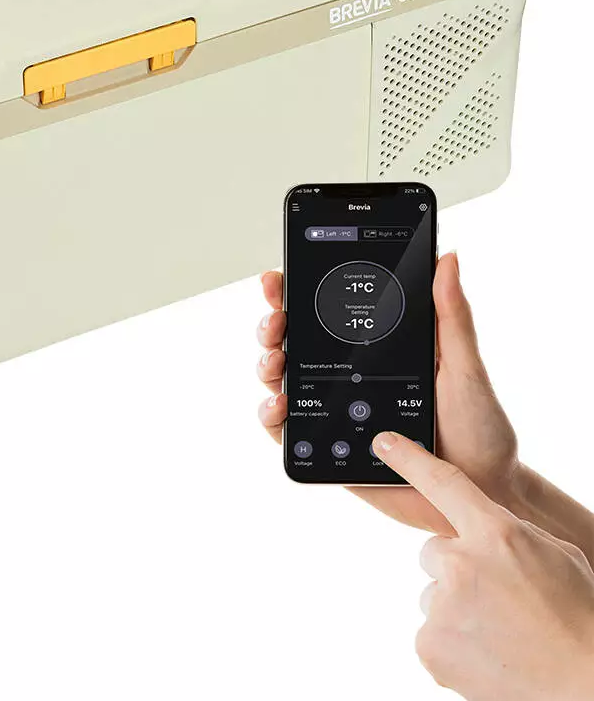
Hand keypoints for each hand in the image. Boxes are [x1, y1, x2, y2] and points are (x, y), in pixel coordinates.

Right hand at [256, 252, 520, 534]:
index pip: (324, 311)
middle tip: (277, 321)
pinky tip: (278, 406)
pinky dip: (272, 416)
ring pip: (282, 379)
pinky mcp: (327, 448)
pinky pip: (288, 431)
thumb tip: (447, 257)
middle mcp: (345, 374)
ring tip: (276, 362)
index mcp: (373, 347)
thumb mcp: (464, 366)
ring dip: (267, 364)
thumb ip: (451, 315)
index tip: (278, 279)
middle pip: (292, 340)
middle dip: (272, 324)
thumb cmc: (479, 428)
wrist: (482, 493)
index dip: (293, 292)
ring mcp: (333, 410)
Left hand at [375, 432, 593, 700]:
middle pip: (435, 553)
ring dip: (457, 610)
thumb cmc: (579, 620)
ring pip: (434, 596)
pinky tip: (487, 655)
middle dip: (458, 572)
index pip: (443, 483)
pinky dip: (452, 646)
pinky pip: (431, 633)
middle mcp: (461, 562)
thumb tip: (481, 530)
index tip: (384, 441)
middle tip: (498, 601)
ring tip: (501, 634)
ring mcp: (442, 604)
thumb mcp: (556, 557)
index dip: (409, 459)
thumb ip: (509, 535)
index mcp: (496, 533)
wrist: (586, 686)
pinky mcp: (430, 644)